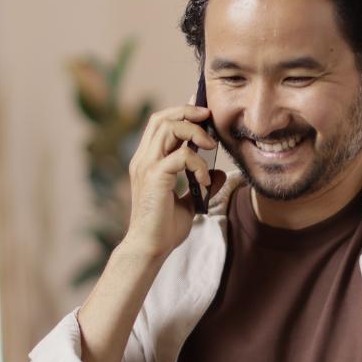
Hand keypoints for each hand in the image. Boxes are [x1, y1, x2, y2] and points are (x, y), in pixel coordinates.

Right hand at [122, 105, 224, 259]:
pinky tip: (204, 179)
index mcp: (148, 161)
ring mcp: (147, 167)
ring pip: (168, 128)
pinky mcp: (155, 177)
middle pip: (162, 118)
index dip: (181, 112)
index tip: (204, 114)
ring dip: (195, 132)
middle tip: (210, 119)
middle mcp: (144, 159)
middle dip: (188, 112)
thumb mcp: (189, 202)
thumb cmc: (164, 228)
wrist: (151, 248)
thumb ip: (199, 183)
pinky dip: (198, 163)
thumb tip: (217, 171)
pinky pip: (181, 156)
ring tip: (211, 146)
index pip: (160, 123)